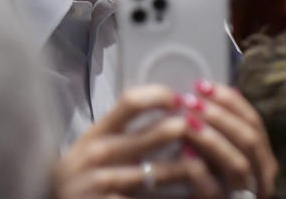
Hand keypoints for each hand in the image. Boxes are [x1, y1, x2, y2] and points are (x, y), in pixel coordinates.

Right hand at [52, 85, 222, 198]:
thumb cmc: (78, 179)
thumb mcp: (91, 149)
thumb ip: (119, 132)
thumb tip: (163, 109)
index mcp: (95, 133)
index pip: (131, 101)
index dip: (161, 95)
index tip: (180, 99)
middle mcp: (97, 155)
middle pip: (154, 134)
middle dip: (186, 130)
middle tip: (205, 131)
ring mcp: (102, 183)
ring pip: (159, 173)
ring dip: (189, 169)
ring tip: (206, 166)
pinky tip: (189, 195)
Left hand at [184, 80, 277, 198]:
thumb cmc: (204, 185)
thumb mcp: (215, 154)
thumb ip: (217, 130)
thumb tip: (209, 90)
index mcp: (261, 159)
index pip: (254, 122)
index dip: (230, 101)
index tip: (202, 85)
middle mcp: (262, 178)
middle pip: (250, 138)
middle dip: (220, 115)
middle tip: (191, 101)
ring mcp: (248, 196)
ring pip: (238, 163)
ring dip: (211, 138)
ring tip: (186, 121)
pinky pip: (216, 190)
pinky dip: (201, 169)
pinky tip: (184, 154)